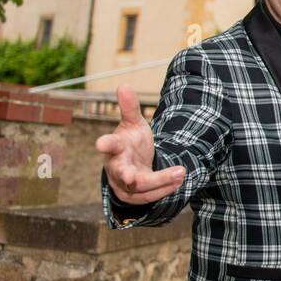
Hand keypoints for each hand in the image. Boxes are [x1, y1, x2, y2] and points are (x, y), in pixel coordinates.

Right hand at [95, 85, 185, 204]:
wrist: (133, 165)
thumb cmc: (130, 142)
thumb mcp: (133, 124)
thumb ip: (129, 108)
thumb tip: (123, 85)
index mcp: (115, 147)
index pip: (109, 144)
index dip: (105, 143)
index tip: (100, 143)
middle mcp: (116, 167)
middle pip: (121, 172)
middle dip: (127, 176)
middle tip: (132, 177)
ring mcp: (124, 183)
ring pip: (140, 186)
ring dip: (160, 181)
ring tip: (181, 173)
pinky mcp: (135, 196)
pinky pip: (149, 196)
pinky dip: (164, 188)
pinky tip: (179, 181)